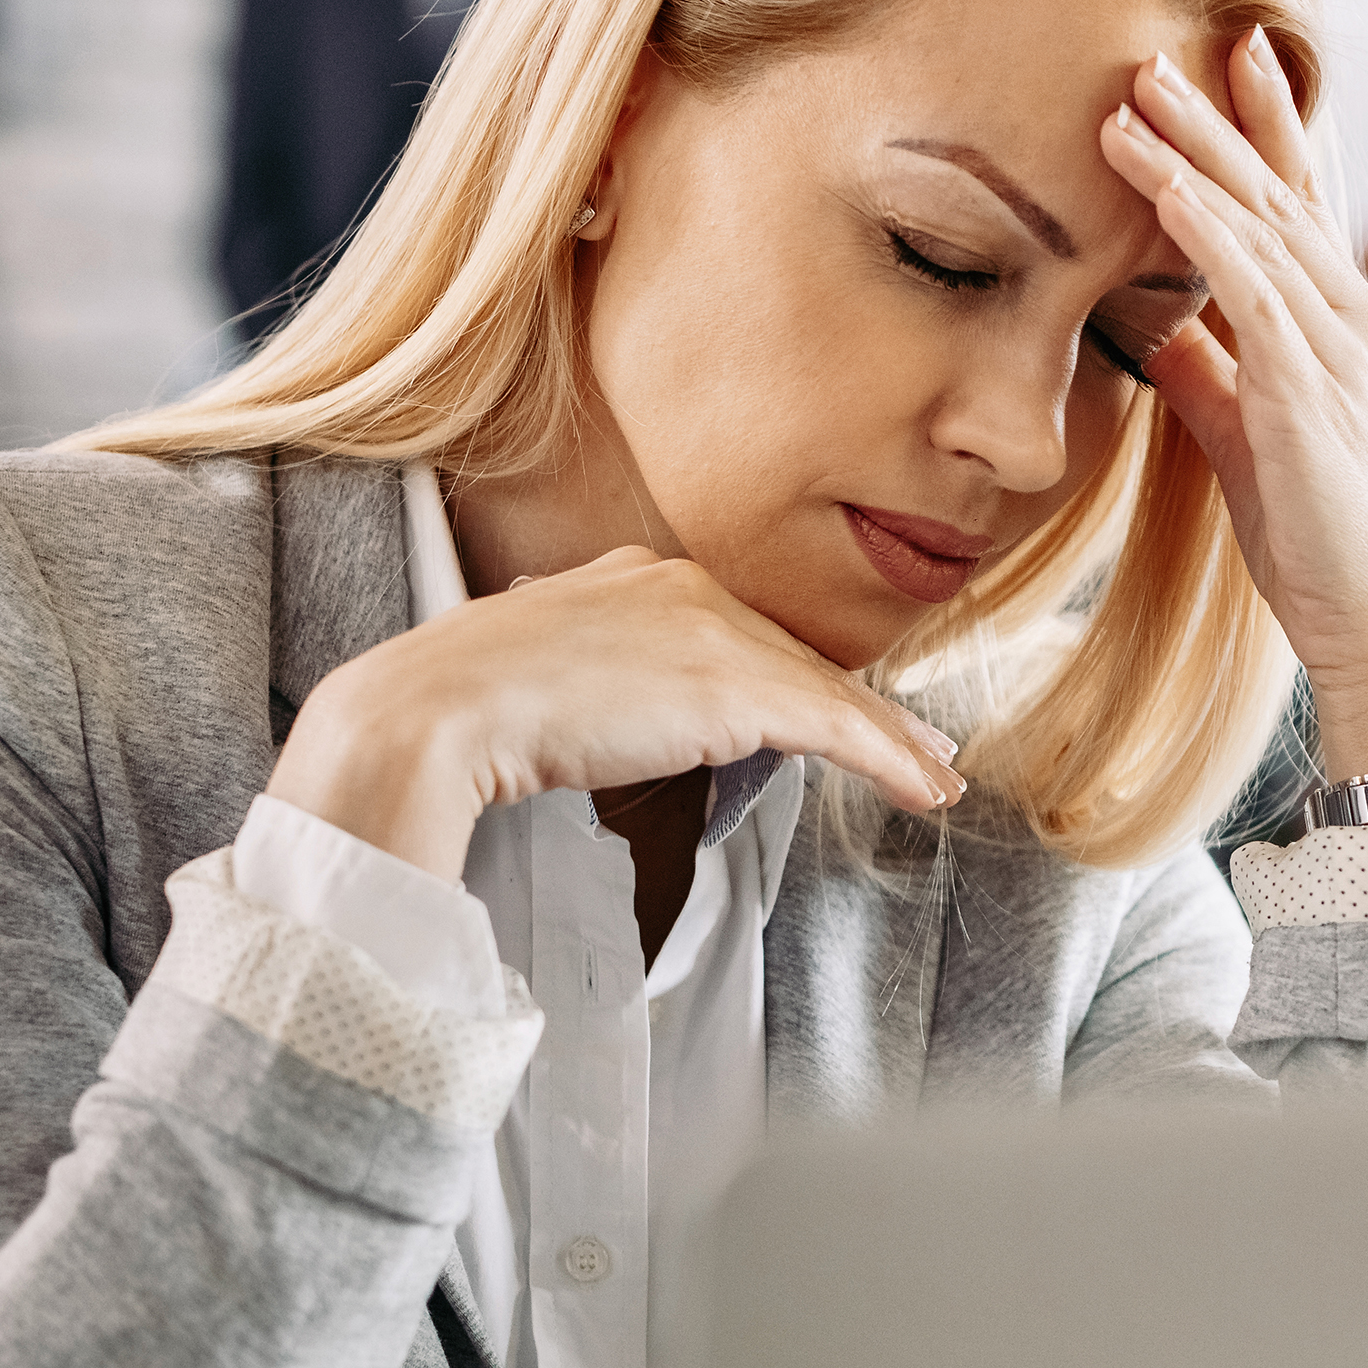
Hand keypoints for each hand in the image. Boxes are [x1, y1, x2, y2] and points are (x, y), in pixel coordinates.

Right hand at [269, 547, 965, 880]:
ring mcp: (710, 631)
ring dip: (892, 744)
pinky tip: (920, 789)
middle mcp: (683, 586)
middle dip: (863, 711)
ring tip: (934, 780)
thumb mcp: (541, 679)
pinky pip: (832, 726)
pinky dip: (886, 759)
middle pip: (794, 659)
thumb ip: (597, 684)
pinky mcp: (730, 686)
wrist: (433, 712)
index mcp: (637, 578)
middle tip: (918, 751)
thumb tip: (623, 723)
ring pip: (826, 692)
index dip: (797, 681)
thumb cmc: (460, 710)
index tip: (836, 714)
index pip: (740, 636)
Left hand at [1101, 32, 1367, 780]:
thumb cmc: (1314, 541)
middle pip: (1277, 197)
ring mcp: (1336, 354)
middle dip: (1219, 119)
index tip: (1232, 58)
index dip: (1265, 132)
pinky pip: (1254, 293)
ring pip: (1261, 229)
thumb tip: (1159, 327)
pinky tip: (1167, 187)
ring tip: (1135, 95)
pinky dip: (1209, 233)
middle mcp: (1349, 324)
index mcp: (1339, 330)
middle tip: (1160, 48)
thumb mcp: (1246, 439)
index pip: (1297, 209)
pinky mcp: (1310, 394)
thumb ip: (1210, 375)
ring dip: (1195, 156)